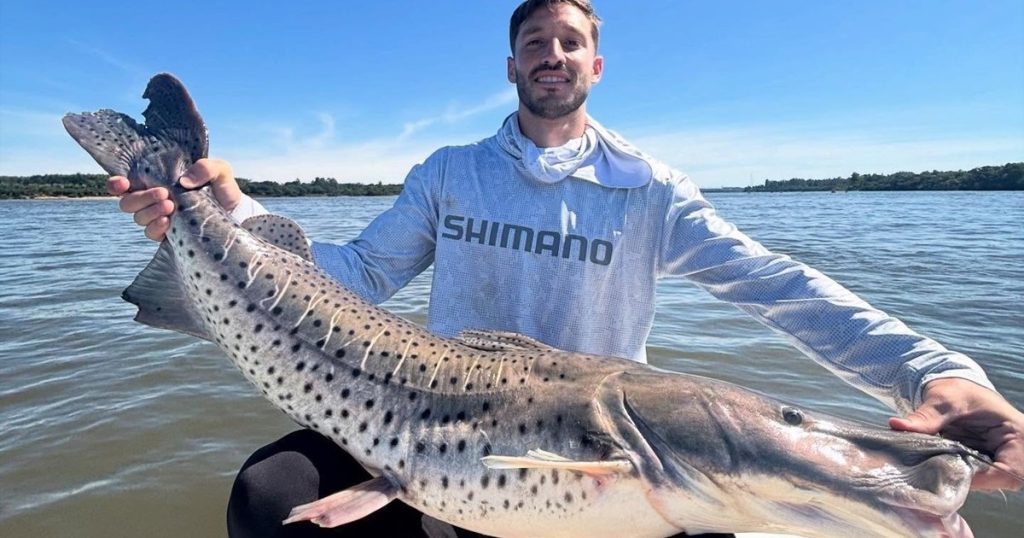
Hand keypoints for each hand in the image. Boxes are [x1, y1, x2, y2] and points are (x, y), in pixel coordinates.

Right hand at [107, 158, 241, 240]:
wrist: (237, 215)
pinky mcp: (168, 236)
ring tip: (171, 207)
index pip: (126, 183)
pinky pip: (151, 233)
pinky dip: (156, 228)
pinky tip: (169, 224)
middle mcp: (153, 200)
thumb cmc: (223, 189)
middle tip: (165, 194)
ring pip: (138, 218)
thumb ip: (206, 168)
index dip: (116, 184)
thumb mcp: (220, 172)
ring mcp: (159, 219)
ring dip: (150, 212)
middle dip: (141, 198)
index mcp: (158, 181)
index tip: (122, 183)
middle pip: (127, 202)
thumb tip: (184, 182)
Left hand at [889, 378, 1023, 490]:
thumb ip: (926, 417)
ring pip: (985, 481)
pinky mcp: (988, 463)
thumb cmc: (957, 390)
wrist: (955, 389)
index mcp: (1017, 434)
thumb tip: (897, 425)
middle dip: (966, 478)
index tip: (946, 470)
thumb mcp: (943, 399)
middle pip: (998, 480)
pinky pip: (975, 477)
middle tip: (935, 469)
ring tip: (933, 465)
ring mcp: (1003, 459)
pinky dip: (956, 472)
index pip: (1007, 471)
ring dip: (959, 476)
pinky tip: (937, 465)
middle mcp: (1017, 451)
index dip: (978, 477)